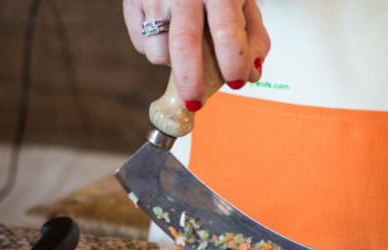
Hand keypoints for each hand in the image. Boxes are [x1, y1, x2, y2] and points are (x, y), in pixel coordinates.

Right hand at [123, 0, 269, 108]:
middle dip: (191, 81)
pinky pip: (141, 45)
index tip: (236, 81)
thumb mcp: (243, 2)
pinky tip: (167, 35)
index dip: (233, 62)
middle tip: (196, 102)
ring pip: (159, 52)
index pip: (226, 31)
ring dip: (173, 65)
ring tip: (185, 51)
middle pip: (184, 45)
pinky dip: (156, 51)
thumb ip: (255, 38)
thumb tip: (252, 74)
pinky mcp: (132, 3)